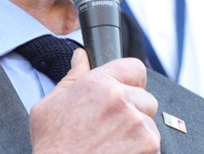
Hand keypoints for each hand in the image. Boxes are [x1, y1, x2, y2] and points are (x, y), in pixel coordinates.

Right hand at [30, 49, 159, 152]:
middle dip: (134, 110)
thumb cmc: (52, 147)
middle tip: (112, 127)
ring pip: (150, 123)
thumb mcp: (49, 106)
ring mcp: (137, 124)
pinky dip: (142, 150)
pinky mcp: (148, 147)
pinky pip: (154, 143)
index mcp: (97, 84)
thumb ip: (71, 77)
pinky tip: (118, 153)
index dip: (131, 80)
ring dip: (138, 132)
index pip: (134, 67)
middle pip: (146, 97)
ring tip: (112, 144)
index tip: (126, 91)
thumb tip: (80, 58)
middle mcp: (120, 100)